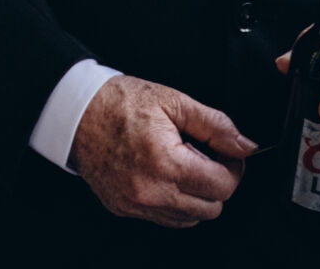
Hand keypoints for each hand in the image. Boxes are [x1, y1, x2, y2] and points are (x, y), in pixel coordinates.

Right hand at [68, 74, 256, 227]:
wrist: (74, 112)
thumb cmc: (119, 103)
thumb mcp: (172, 101)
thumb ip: (215, 125)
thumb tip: (245, 145)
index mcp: (167, 164)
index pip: (223, 186)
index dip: (233, 167)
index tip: (227, 153)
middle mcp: (151, 192)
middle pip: (211, 208)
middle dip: (216, 183)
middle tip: (204, 156)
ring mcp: (135, 204)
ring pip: (189, 218)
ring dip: (195, 195)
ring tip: (180, 164)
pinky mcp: (123, 208)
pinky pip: (163, 217)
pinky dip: (172, 201)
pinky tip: (162, 174)